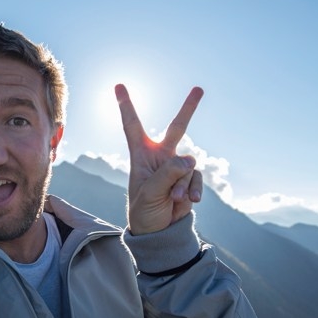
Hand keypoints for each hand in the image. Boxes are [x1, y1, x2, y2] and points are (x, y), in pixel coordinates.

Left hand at [117, 84, 203, 234]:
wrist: (159, 231)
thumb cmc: (144, 211)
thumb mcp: (149, 193)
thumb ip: (168, 174)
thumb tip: (191, 160)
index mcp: (141, 155)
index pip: (132, 126)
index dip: (126, 106)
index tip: (118, 85)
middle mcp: (161, 157)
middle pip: (177, 128)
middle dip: (189, 108)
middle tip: (199, 88)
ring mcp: (177, 168)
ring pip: (188, 165)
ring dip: (182, 184)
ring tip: (173, 198)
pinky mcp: (190, 180)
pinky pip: (198, 178)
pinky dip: (194, 190)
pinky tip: (188, 201)